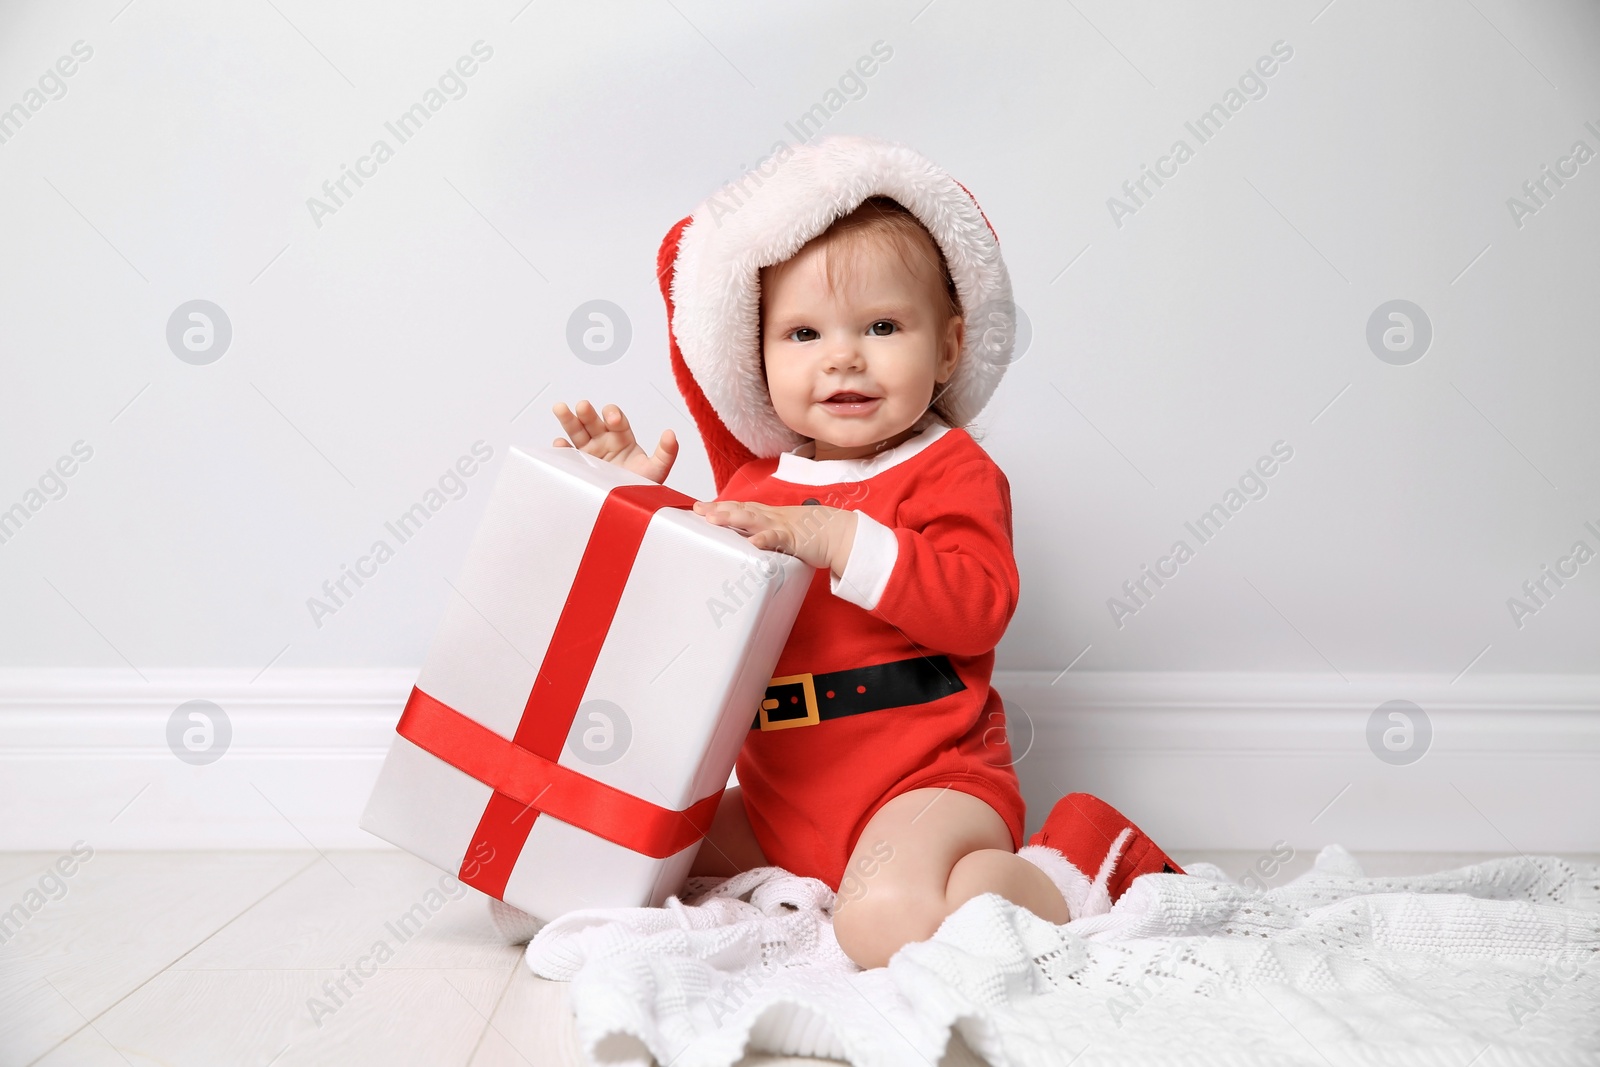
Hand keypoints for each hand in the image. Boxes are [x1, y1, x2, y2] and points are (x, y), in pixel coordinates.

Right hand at [552, 399, 677, 484]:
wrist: (628, 506)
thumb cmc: (641, 485)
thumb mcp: (656, 469)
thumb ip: (666, 452)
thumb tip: (671, 434)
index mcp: (622, 437)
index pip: (616, 420)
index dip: (614, 415)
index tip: (612, 419)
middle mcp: (604, 440)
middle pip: (593, 420)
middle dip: (588, 412)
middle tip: (583, 407)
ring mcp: (590, 451)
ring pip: (577, 431)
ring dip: (568, 419)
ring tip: (560, 408)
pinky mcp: (579, 464)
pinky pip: (568, 454)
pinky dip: (562, 448)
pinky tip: (559, 444)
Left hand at [693, 499, 858, 576]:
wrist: (839, 533)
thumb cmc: (814, 534)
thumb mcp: (785, 531)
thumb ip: (768, 535)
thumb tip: (752, 543)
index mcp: (770, 515)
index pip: (741, 507)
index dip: (720, 506)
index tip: (700, 507)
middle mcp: (772, 517)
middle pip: (741, 510)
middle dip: (718, 508)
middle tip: (697, 509)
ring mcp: (782, 526)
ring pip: (753, 519)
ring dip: (732, 518)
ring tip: (713, 519)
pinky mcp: (793, 538)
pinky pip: (777, 539)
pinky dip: (764, 540)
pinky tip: (752, 543)